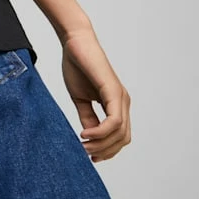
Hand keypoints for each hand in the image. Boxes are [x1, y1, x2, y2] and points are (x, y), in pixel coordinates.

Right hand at [60, 28, 131, 162]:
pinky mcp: (113, 92)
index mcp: (116, 104)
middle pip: (122, 139)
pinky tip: (85, 134)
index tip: (88, 155)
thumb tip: (90, 138)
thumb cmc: (77, 66)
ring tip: (83, 145)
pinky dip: (100, 132)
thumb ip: (88, 117)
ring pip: (120, 133)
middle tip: (84, 152)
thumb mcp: (80, 98)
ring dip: (101, 144)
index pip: (119, 136)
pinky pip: (113, 121)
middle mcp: (123, 102)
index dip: (106, 150)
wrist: (75, 43)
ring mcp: (120, 97)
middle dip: (104, 151)